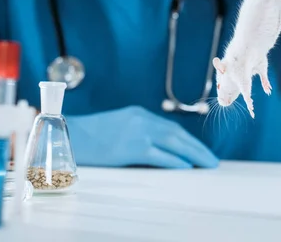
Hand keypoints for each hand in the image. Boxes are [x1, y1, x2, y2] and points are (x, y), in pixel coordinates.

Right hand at [66, 106, 218, 168]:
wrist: (69, 135)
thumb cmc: (89, 135)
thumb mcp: (117, 126)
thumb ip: (137, 131)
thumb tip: (158, 148)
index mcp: (139, 113)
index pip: (170, 127)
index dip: (187, 139)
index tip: (199, 149)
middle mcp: (142, 120)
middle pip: (178, 134)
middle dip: (197, 147)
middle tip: (211, 159)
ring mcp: (138, 132)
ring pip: (175, 143)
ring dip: (194, 154)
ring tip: (207, 164)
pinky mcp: (133, 147)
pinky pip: (161, 155)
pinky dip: (176, 161)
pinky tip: (187, 167)